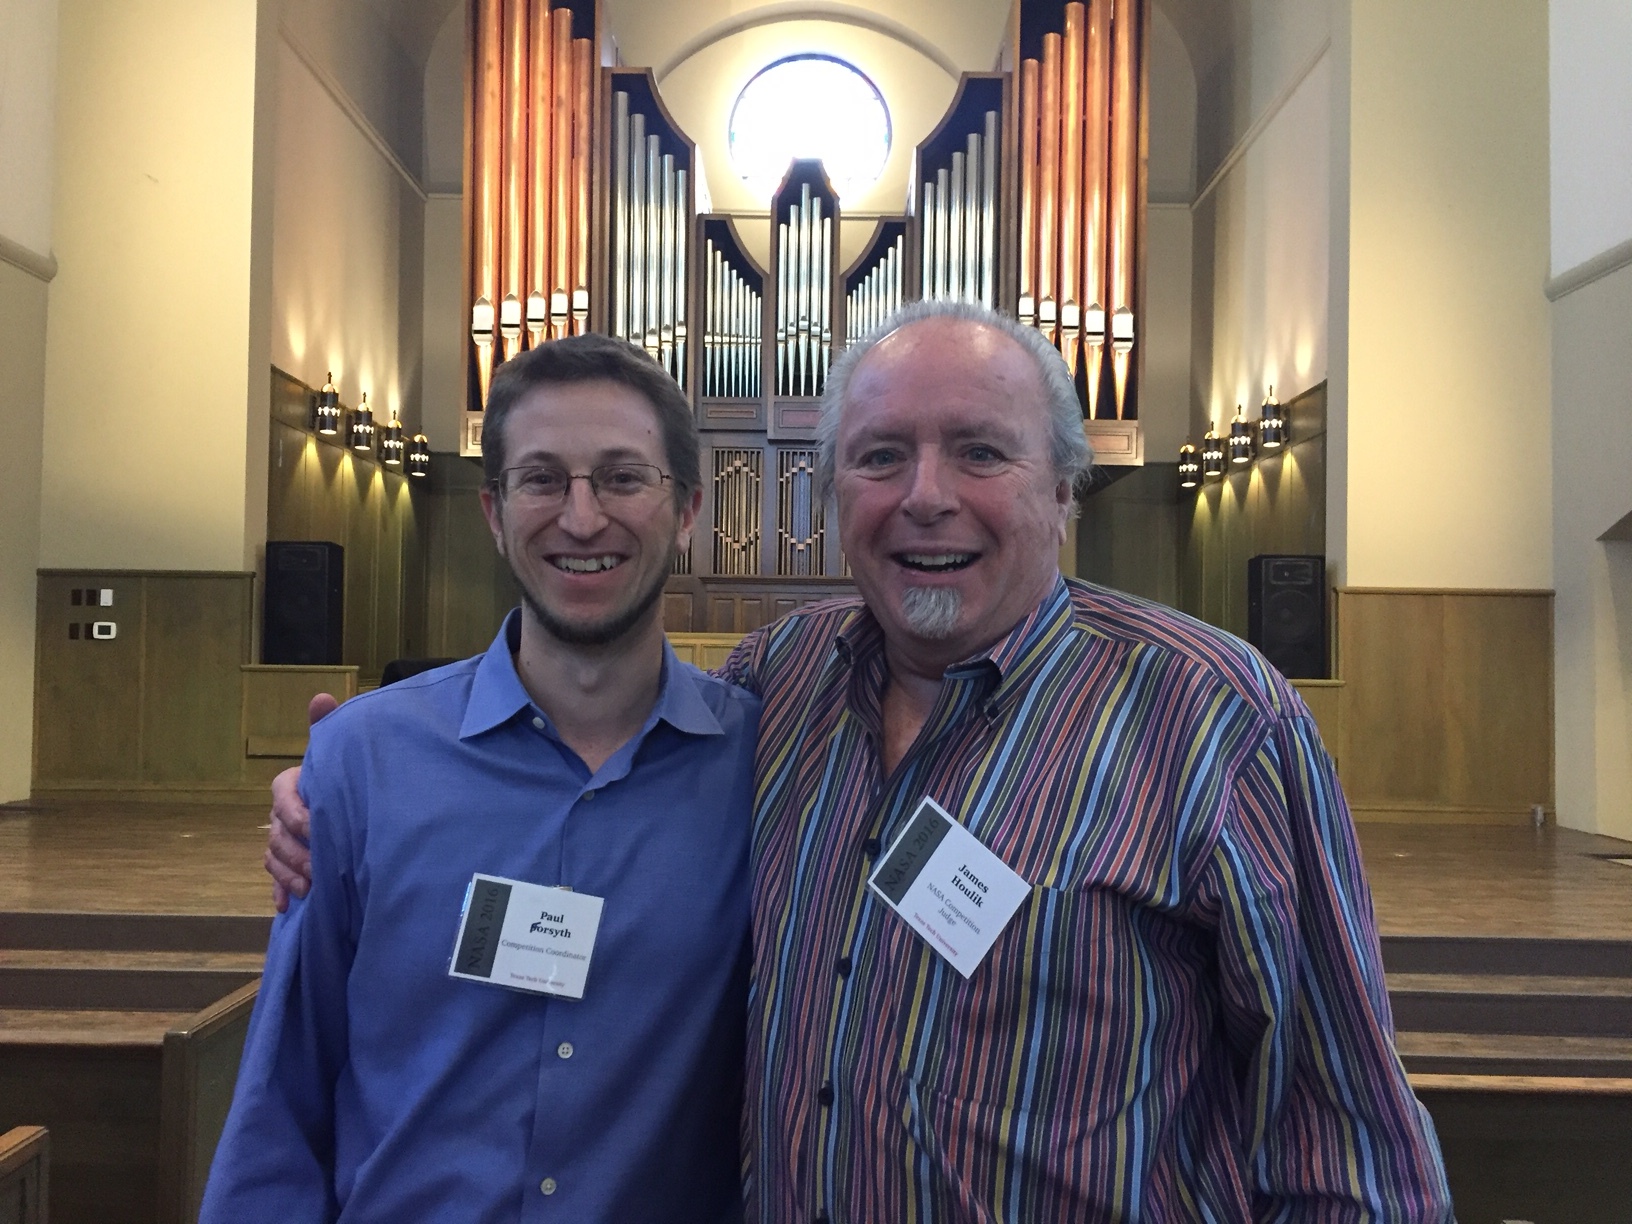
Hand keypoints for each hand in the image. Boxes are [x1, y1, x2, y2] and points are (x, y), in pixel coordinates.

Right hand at [266, 693, 337, 911]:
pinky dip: (280, 891)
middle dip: (295, 853)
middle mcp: (281, 813)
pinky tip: (287, 905)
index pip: (282, 796)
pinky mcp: (287, 863)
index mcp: (291, 785)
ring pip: (273, 857)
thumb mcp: (339, 756)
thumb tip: (320, 697)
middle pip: (276, 834)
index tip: (315, 828)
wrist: (356, 809)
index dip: (295, 813)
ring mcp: (282, 838)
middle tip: (318, 869)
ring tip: (310, 889)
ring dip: (288, 874)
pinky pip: (274, 878)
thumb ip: (327, 728)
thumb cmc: (345, 779)